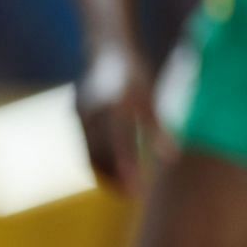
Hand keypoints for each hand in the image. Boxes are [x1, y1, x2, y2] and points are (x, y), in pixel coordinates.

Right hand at [75, 44, 175, 193]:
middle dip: (116, 176)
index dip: (128, 167)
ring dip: (106, 173)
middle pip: (101, 153)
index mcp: (114, 103)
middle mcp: (92, 110)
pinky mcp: (75, 116)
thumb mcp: (149, 98)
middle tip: (134, 196)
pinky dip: (98, 161)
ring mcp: (79, 113)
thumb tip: (171, 158)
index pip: (121, 142)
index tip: (138, 189)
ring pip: (89, 152)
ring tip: (125, 190)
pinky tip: (113, 173)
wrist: (105, 49)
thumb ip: (157, 128)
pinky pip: (84, 146)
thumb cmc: (134, 76)